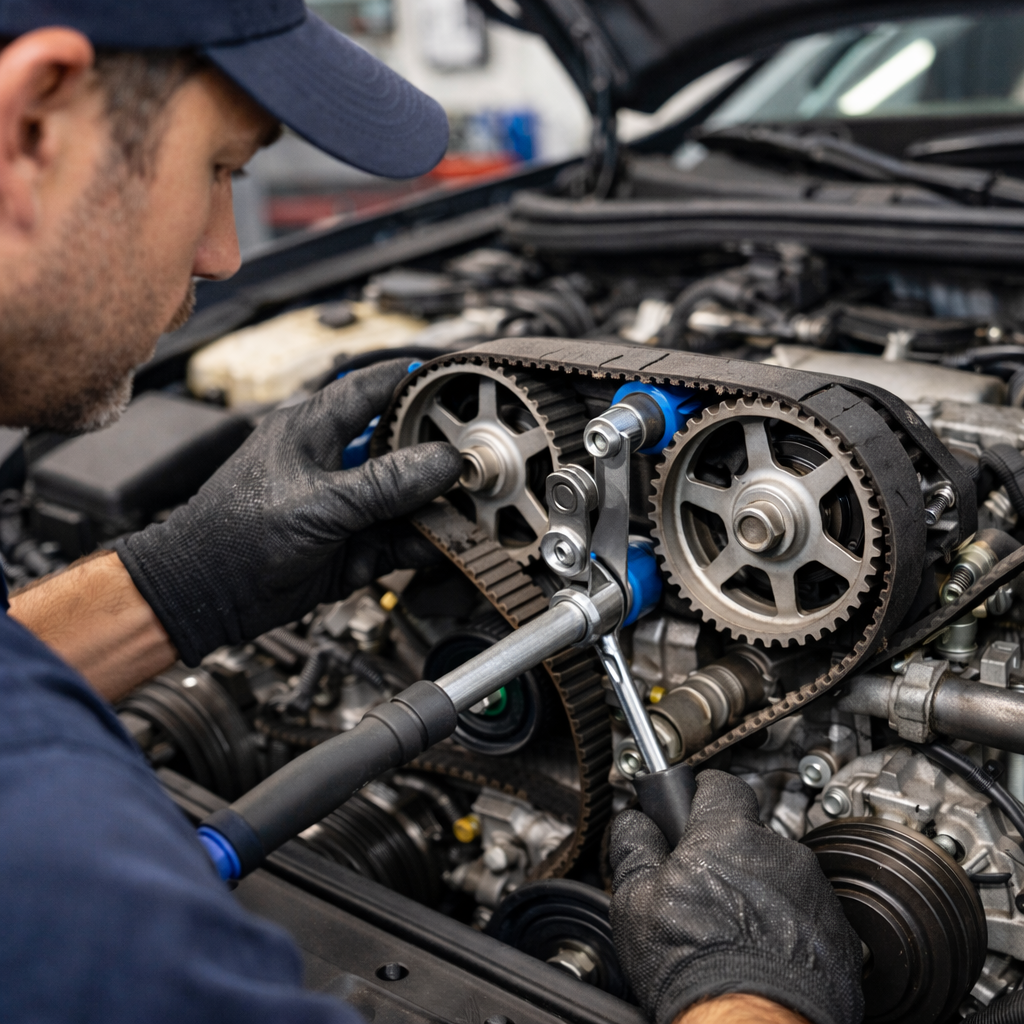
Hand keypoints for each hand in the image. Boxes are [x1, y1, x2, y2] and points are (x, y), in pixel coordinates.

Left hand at [115, 360, 460, 665]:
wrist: (205, 596)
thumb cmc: (234, 536)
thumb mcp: (318, 504)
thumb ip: (385, 483)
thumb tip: (442, 461)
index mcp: (313, 429)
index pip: (372, 388)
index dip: (413, 379)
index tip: (455, 378)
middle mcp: (333, 462)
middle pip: (400, 446)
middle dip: (437, 454)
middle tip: (475, 457)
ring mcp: (345, 505)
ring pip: (405, 497)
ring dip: (434, 506)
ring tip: (465, 508)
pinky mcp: (352, 545)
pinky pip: (399, 539)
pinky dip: (420, 544)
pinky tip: (439, 545)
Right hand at [609, 770, 862, 1023]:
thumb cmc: (693, 965)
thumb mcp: (635, 900)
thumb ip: (634, 847)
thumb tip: (633, 824)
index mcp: (727, 833)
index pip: (720, 785)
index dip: (702, 796)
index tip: (692, 809)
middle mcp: (779, 852)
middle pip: (751, 836)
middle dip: (729, 855)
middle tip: (703, 889)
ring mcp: (814, 892)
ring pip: (782, 875)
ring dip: (762, 892)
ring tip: (734, 932)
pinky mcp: (840, 933)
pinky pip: (810, 915)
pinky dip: (791, 928)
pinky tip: (764, 954)